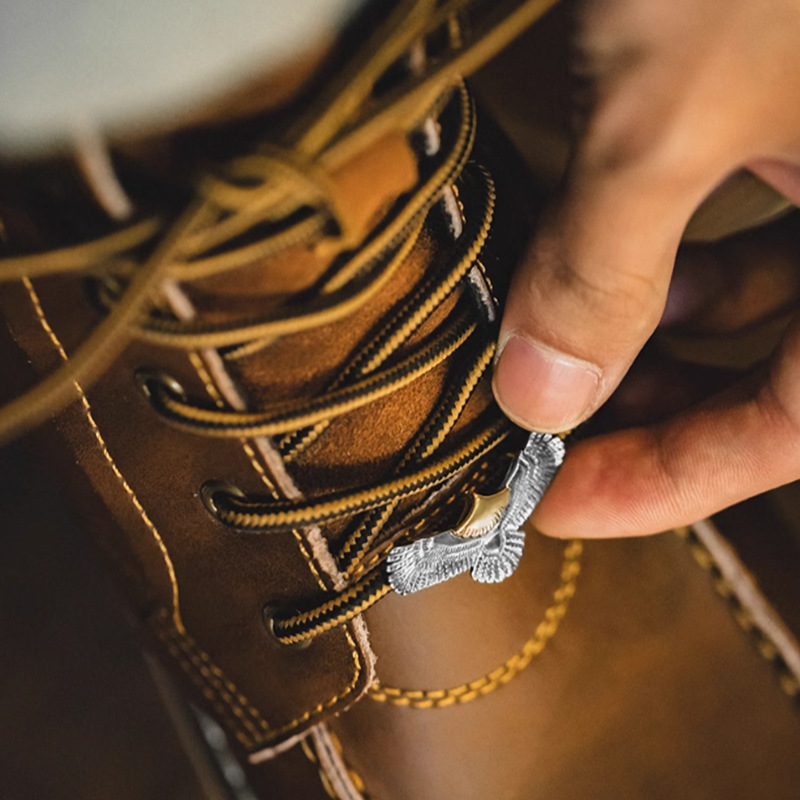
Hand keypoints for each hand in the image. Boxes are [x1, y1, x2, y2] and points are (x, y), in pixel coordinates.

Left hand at [492, 0, 799, 536]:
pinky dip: (675, 263)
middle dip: (652, 414)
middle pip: (776, 377)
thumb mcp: (670, 101)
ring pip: (761, 307)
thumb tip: (536, 394)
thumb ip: (602, 266)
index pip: (788, 434)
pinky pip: (755, 226)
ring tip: (555, 362)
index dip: (663, 483)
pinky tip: (603, 267)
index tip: (552, 506)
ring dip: (653, 343)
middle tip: (543, 435)